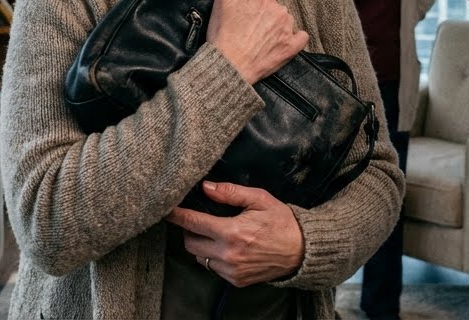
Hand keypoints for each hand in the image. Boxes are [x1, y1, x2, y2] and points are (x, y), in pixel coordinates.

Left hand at [166, 181, 304, 287]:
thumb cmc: (281, 222)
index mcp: (232, 232)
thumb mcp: (259, 199)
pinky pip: (213, 269)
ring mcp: (231, 270)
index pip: (193, 223)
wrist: (302, 251)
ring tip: (213, 234)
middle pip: (190, 243)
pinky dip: (213, 257)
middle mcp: (228, 254)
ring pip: (199, 258)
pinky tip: (226, 247)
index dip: (177, 215)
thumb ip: (231, 193)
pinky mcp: (236, 281)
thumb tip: (207, 187)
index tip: (167, 210)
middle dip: (188, 231)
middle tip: (197, 220)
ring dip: (200, 245)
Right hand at [209, 0, 308, 83]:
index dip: (249, 3)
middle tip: (248, 28)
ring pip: (285, 20)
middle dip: (263, 14)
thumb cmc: (223, 33)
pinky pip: (301, 36)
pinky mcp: (291, 47)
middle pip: (273, 6)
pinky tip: (282, 41)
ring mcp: (287, 29)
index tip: (241, 14)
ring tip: (259, 38)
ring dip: (276, 25)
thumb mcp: (223, 0)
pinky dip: (294, 37)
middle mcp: (279, 10)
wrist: (228, 65)